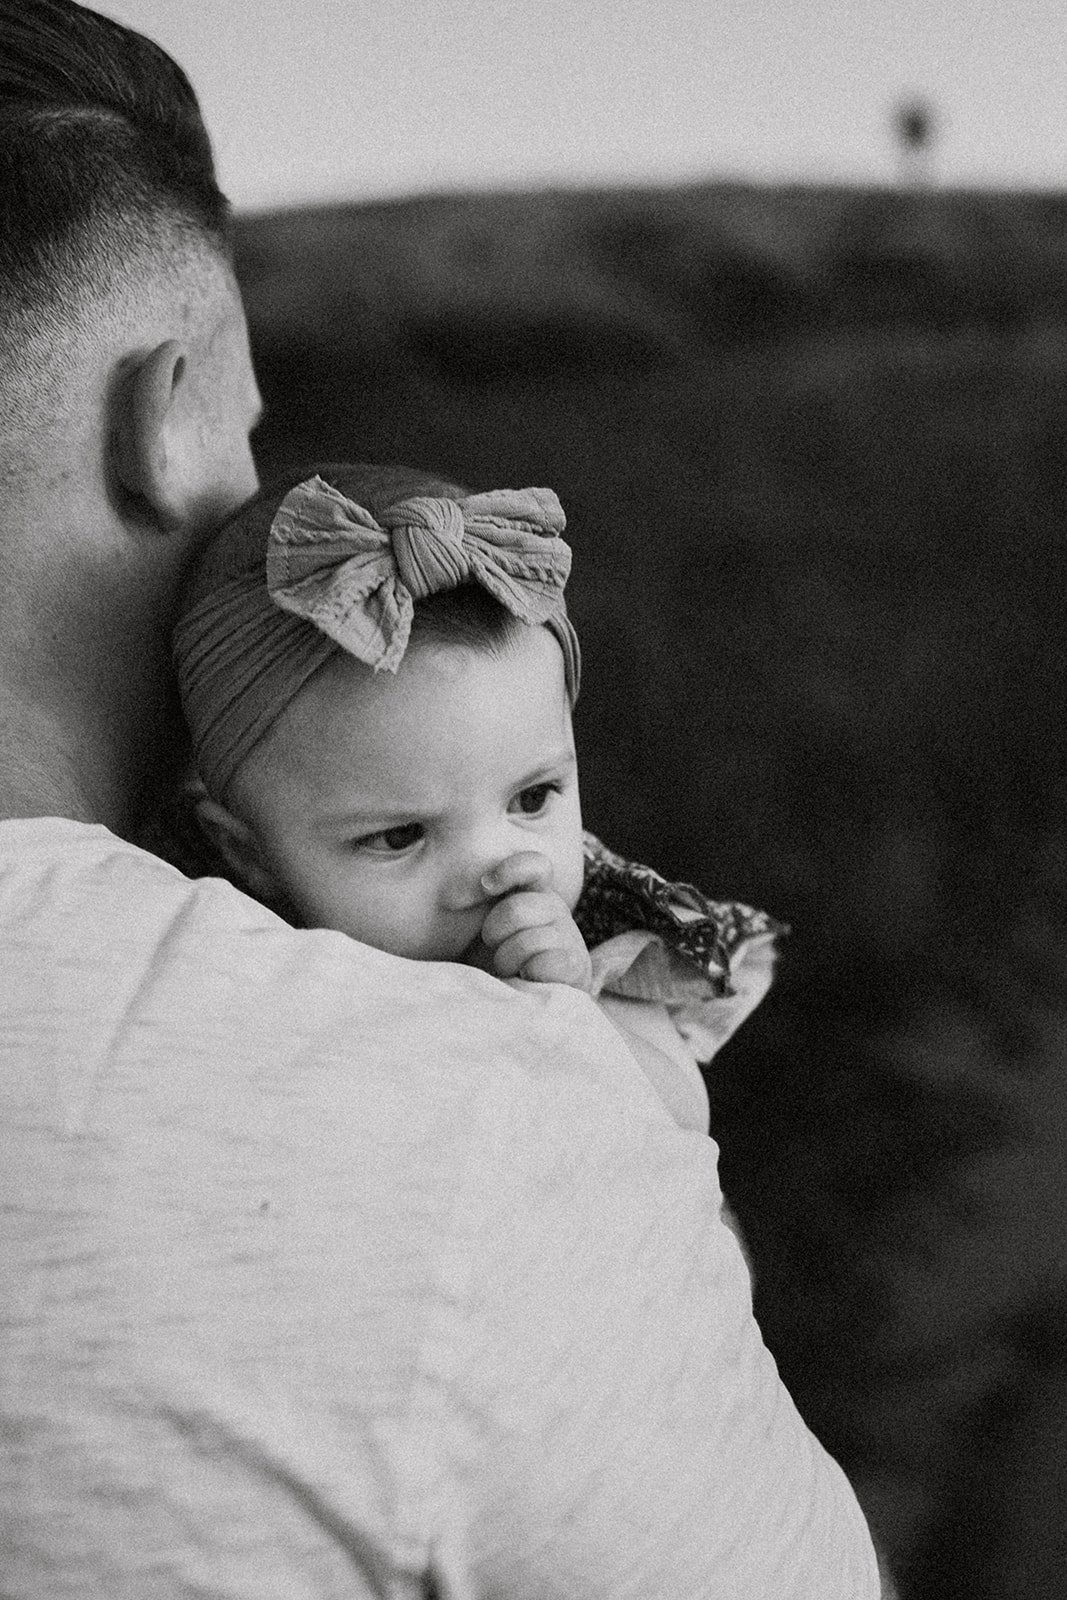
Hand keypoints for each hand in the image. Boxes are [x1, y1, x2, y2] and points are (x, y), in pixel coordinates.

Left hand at [473, 851, 592, 990]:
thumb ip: (471, 895)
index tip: (486, 886)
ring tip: (511, 969)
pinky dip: (530, 974)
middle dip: (495, 933)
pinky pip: (547, 963)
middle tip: (496, 949)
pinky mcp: (577, 964)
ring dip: (508, 961)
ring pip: (528, 941)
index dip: (511, 870)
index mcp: (532, 891)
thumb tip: (479, 882)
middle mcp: (554, 908)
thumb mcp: (478, 924)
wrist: (515, 1000)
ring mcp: (569, 935)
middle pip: (517, 909)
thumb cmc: (491, 960)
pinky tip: (529, 979)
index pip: (534, 866)